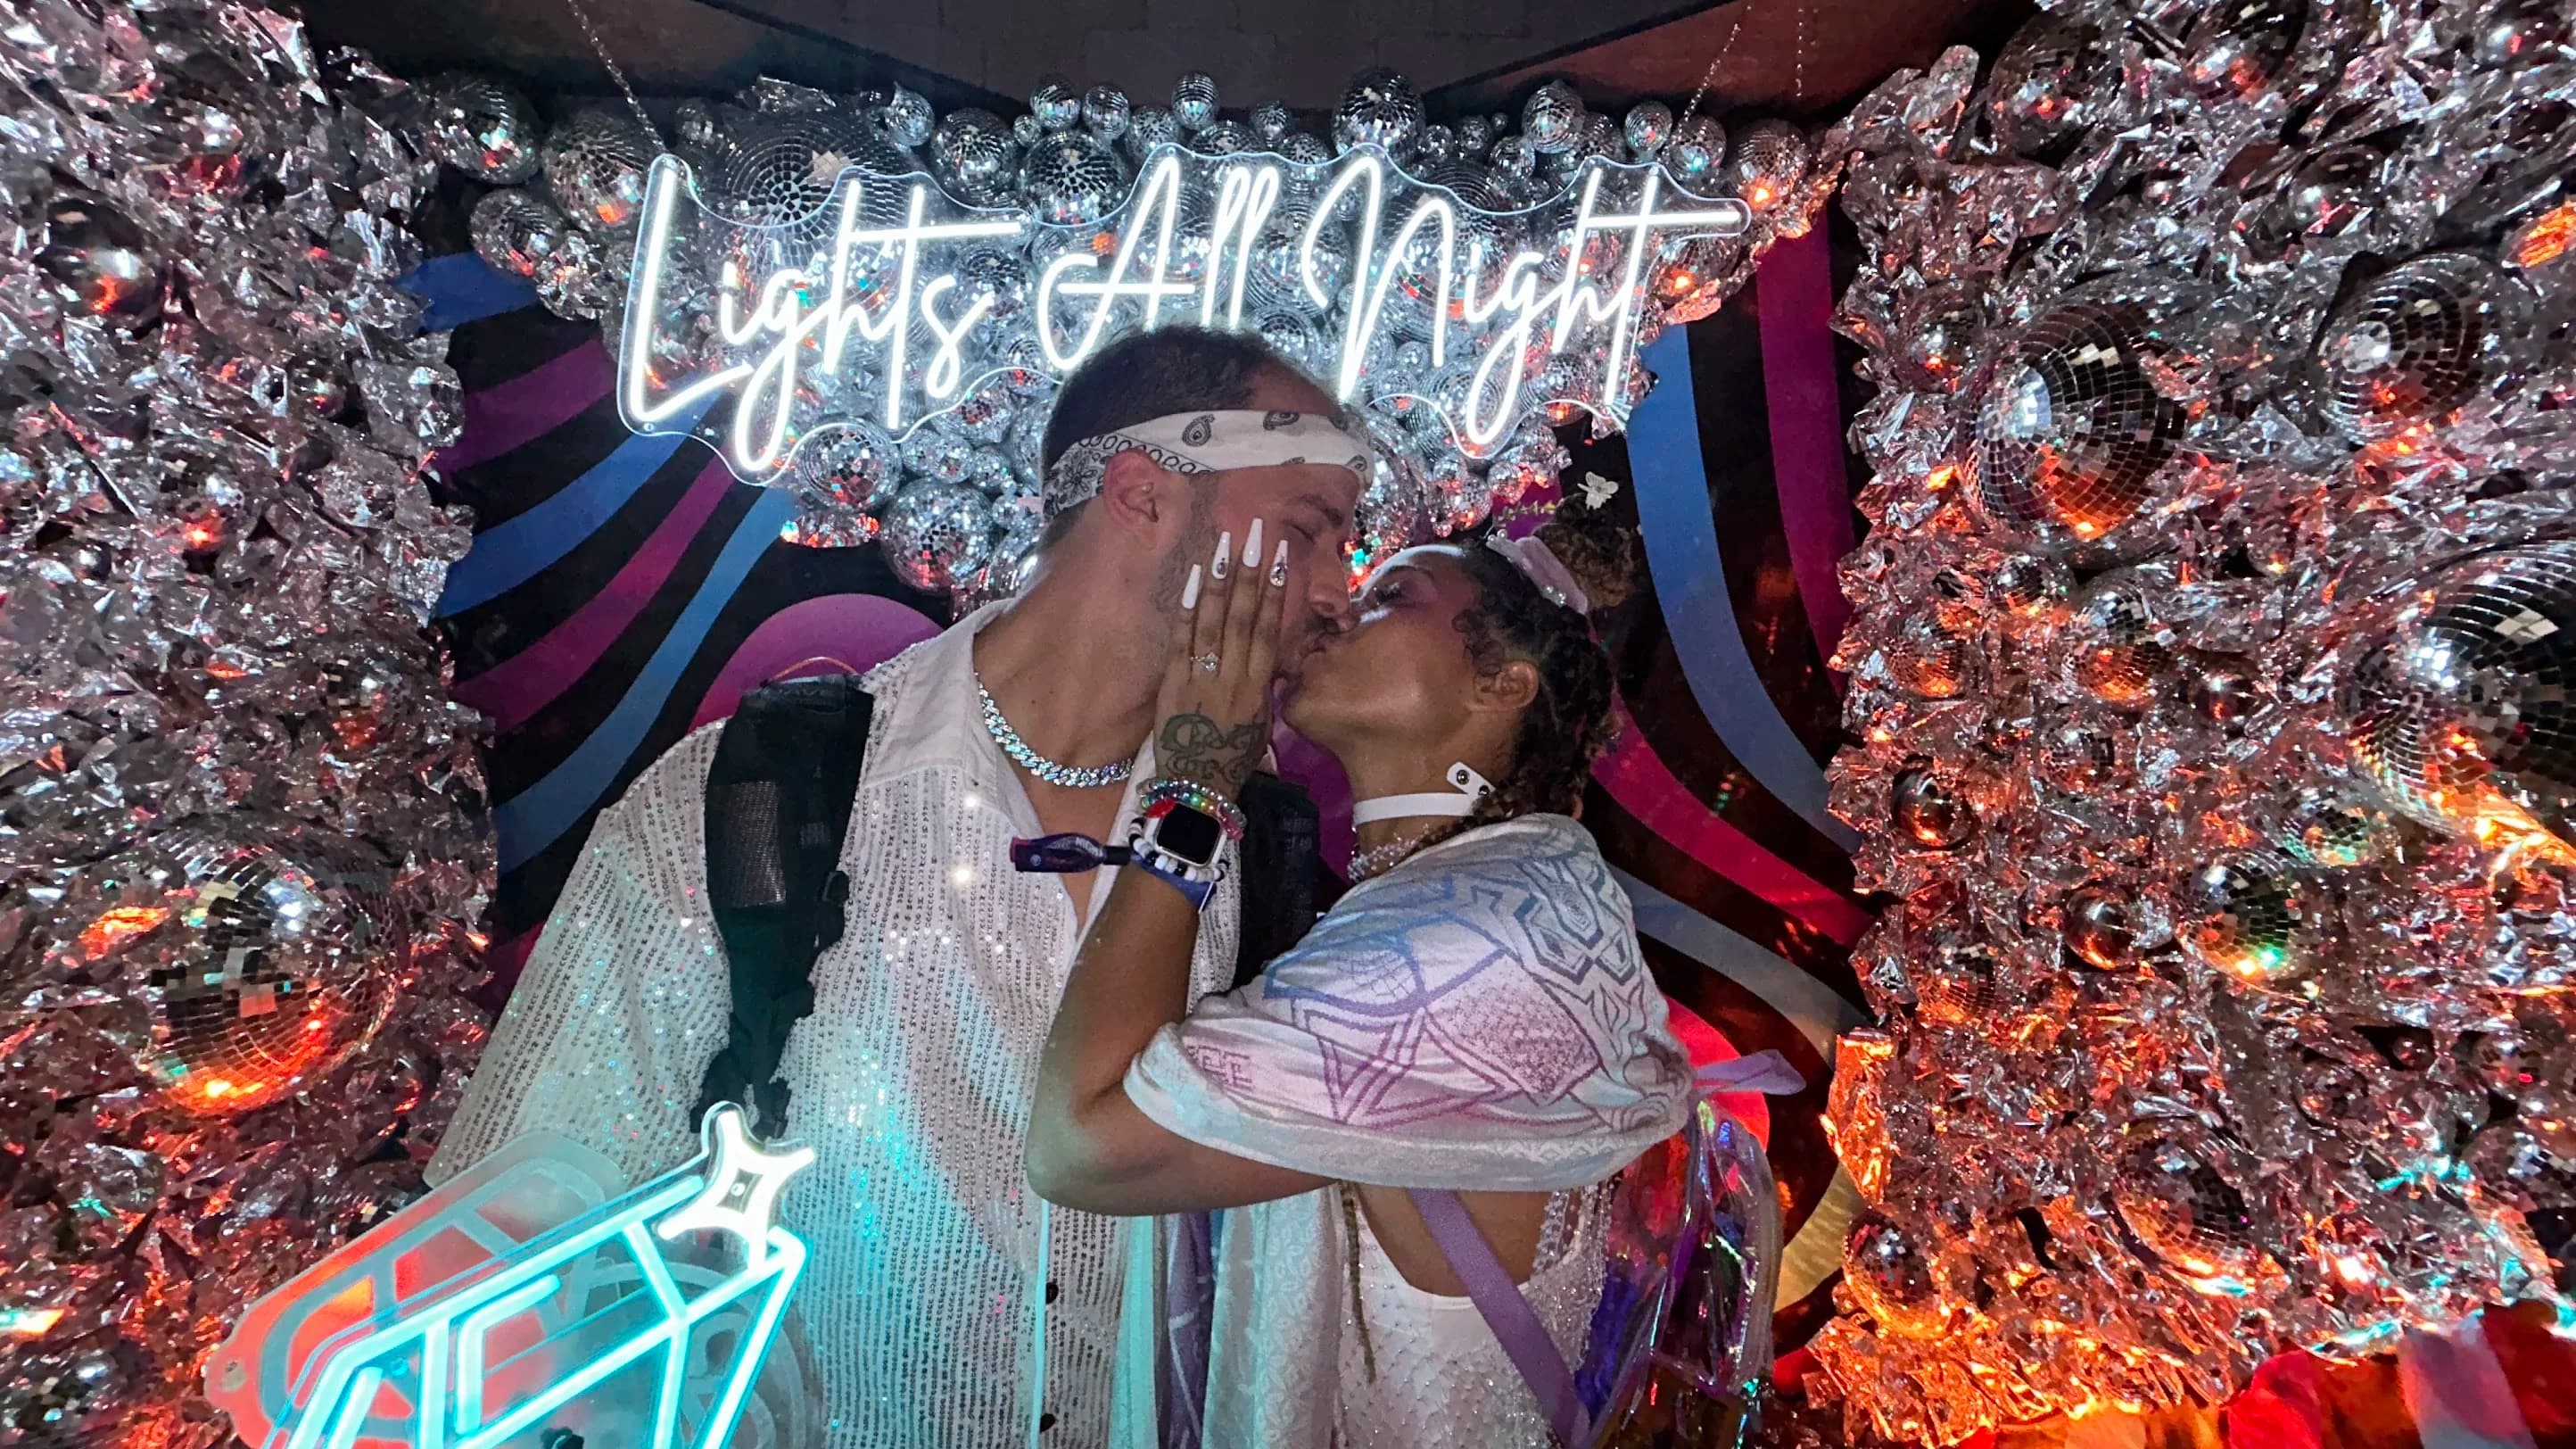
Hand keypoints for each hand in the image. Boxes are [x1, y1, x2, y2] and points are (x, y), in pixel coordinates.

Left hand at [1152, 518, 1287, 799]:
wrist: (1195, 791)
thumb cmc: (1232, 760)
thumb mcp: (1260, 726)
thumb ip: (1263, 687)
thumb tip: (1269, 656)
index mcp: (1259, 690)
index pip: (1269, 631)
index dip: (1276, 592)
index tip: (1280, 558)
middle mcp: (1233, 679)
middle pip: (1244, 617)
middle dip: (1250, 571)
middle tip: (1256, 533)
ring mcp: (1201, 679)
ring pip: (1214, 622)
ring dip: (1220, 579)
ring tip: (1225, 543)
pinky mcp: (1173, 684)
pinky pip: (1182, 640)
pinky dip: (1189, 608)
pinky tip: (1195, 579)